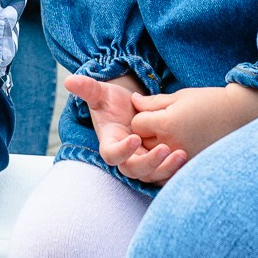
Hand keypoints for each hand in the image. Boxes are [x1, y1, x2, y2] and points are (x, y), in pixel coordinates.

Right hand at [63, 73, 185, 185]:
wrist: (130, 108)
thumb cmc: (112, 101)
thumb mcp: (100, 93)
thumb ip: (87, 88)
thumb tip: (69, 81)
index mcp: (110, 143)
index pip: (112, 155)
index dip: (122, 150)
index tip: (134, 137)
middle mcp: (125, 157)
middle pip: (134, 171)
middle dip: (150, 163)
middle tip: (166, 149)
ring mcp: (142, 162)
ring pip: (152, 176)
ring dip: (166, 168)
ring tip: (181, 154)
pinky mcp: (157, 164)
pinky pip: (165, 174)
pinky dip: (176, 170)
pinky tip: (188, 157)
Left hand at [127, 82, 257, 165]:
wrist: (240, 115)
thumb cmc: (209, 102)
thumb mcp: (180, 97)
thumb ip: (153, 102)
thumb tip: (133, 102)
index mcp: (166, 123)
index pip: (137, 125)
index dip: (142, 117)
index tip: (153, 112)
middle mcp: (172, 144)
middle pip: (142, 144)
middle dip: (146, 135)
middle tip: (158, 126)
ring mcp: (183, 159)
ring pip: (154, 160)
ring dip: (155, 151)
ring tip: (167, 139)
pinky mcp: (192, 168)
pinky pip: (169, 172)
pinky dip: (167, 165)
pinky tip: (175, 154)